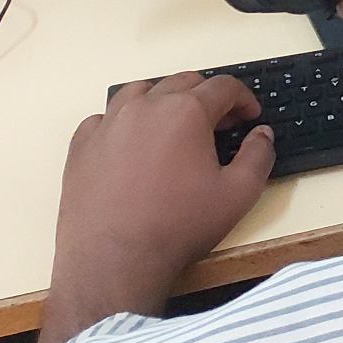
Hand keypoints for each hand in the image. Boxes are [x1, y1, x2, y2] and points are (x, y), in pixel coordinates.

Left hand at [49, 74, 273, 322]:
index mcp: (186, 111)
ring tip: (170, 127)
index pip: (223, 87)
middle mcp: (145, 106)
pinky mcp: (80, 146)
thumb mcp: (239, 194)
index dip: (243, 99)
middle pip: (182, 82)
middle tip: (217, 125)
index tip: (249, 117)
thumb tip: (261, 132)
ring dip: (161, 100)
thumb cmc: (180, 226)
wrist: (113, 261)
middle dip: (206, 97)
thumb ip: (259, 155)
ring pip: (139, 91)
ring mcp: (108, 124)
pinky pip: (102, 119)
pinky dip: (121, 123)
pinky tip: (129, 146)